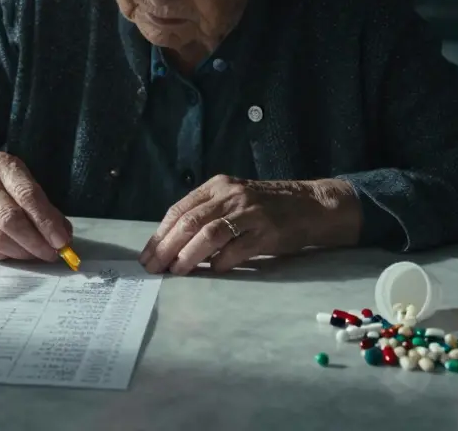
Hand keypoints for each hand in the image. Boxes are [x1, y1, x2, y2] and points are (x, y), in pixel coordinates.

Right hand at [0, 153, 71, 261]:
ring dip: (22, 252)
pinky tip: (19, 255)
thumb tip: (64, 236)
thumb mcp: (22, 184)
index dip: (46, 220)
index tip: (61, 240)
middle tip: (52, 253)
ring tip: (37, 255)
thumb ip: (45, 207)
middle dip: (35, 240)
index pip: (27, 194)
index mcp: (3, 166)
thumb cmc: (0, 187)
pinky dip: (7, 256)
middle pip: (10, 218)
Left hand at [139, 176, 361, 274]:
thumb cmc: (265, 207)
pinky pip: (237, 249)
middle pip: (189, 222)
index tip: (147, 255)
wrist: (309, 205)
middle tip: (154, 268)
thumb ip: (206, 215)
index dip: (160, 234)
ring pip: (209, 234)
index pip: (179, 209)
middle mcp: (230, 195)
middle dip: (167, 247)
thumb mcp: (232, 200)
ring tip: (177, 271)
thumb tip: (172, 245)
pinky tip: (214, 270)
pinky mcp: (267, 231)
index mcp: (217, 186)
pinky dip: (221, 262)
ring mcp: (249, 212)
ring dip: (188, 255)